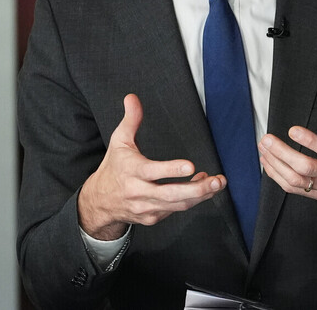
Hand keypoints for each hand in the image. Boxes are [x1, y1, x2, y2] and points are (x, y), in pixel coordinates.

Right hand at [77, 93, 226, 239]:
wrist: (99, 201)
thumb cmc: (114, 168)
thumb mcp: (118, 141)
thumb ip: (130, 120)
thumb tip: (132, 98)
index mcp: (130, 171)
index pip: (152, 171)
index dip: (171, 170)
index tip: (191, 166)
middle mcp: (138, 192)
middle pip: (169, 194)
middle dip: (196, 189)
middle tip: (216, 181)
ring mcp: (146, 207)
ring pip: (177, 205)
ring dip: (200, 195)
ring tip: (217, 183)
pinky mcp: (153, 217)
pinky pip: (176, 210)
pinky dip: (192, 200)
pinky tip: (203, 187)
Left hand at [258, 92, 316, 238]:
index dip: (311, 141)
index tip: (293, 129)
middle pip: (305, 168)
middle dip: (283, 154)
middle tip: (267, 138)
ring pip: (295, 180)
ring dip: (276, 164)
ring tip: (263, 147)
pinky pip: (293, 189)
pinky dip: (277, 176)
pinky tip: (267, 162)